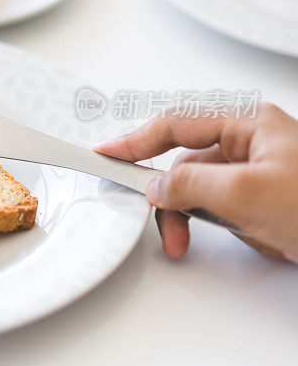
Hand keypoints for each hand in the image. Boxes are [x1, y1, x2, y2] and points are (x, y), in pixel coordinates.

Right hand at [94, 103, 297, 262]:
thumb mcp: (246, 193)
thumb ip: (189, 185)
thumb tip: (154, 186)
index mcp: (248, 122)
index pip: (175, 124)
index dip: (135, 140)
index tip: (104, 154)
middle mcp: (250, 143)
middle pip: (183, 163)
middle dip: (169, 197)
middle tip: (158, 223)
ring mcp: (256, 173)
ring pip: (198, 191)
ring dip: (189, 218)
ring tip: (187, 243)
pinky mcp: (262, 201)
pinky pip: (220, 209)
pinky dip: (216, 227)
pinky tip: (236, 238)